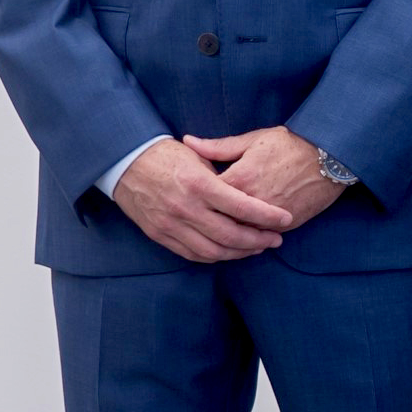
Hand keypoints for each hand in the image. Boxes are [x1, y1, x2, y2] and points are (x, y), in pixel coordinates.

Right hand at [111, 139, 292, 261]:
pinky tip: (230, 252)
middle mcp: (186, 208)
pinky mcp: (160, 235)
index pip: (242, 207)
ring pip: (213, 251)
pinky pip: (193, 254)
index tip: (286, 219)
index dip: (268, 217)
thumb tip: (253, 188)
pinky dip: (215, 256)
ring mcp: (171, 225)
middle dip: (259, 240)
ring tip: (258, 248)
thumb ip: (225, 174)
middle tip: (277, 239)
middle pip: (231, 235)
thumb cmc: (168, 155)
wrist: (125, 163)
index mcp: (200, 184)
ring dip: (240, 253)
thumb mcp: (199, 156)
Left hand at [182, 127, 346, 231]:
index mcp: (239, 178)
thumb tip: (188, 142)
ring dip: (227, 236)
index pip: (205, 197)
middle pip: (218, 221)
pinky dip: (249, 239)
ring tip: (216, 234)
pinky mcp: (285, 224)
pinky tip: (241, 238)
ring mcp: (269, 216)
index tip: (188, 196)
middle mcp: (251, 201)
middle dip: (206, 222)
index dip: (194, 198)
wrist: (331, 156)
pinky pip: (260, 237)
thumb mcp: (254, 140)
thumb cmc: (292, 144)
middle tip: (196, 221)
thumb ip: (218, 147)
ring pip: (238, 234)